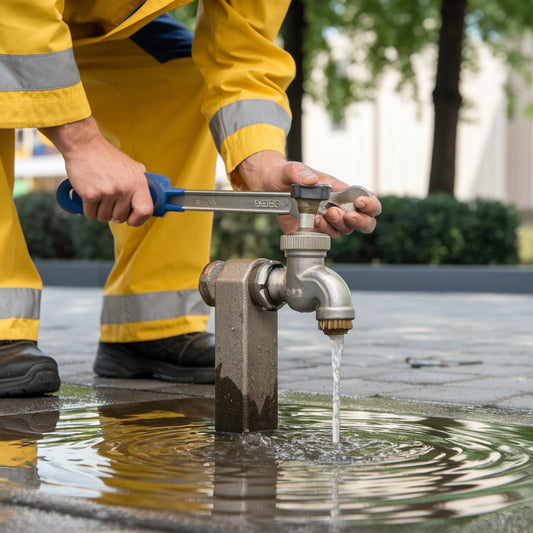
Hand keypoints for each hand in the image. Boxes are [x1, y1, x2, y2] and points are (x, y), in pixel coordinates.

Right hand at [41, 117, 152, 225]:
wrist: (85, 145)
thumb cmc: (107, 157)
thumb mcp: (132, 167)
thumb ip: (139, 184)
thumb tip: (146, 200)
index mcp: (138, 183)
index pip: (145, 211)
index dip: (139, 220)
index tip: (132, 219)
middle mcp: (124, 189)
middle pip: (120, 218)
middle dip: (114, 214)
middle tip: (110, 203)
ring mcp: (107, 192)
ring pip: (104, 217)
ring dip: (101, 211)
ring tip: (100, 197)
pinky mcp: (90, 194)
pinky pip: (90, 214)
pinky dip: (89, 209)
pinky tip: (90, 198)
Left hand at [233, 151, 381, 236]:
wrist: (268, 186)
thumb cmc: (285, 175)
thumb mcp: (291, 169)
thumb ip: (300, 173)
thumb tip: (310, 181)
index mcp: (340, 190)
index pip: (367, 199)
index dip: (370, 204)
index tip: (360, 203)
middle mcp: (337, 206)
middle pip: (364, 221)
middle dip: (359, 221)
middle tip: (345, 215)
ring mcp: (327, 220)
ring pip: (345, 230)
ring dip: (336, 225)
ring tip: (322, 215)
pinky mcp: (314, 231)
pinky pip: (326, 237)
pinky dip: (322, 231)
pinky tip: (312, 222)